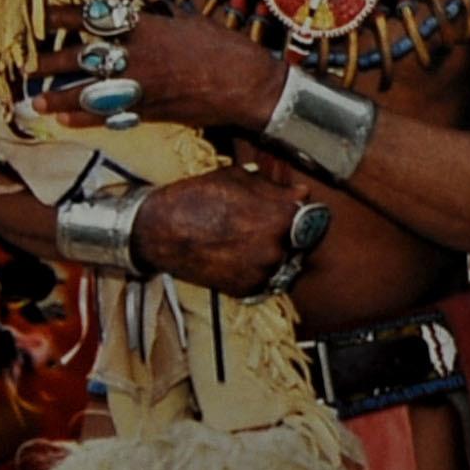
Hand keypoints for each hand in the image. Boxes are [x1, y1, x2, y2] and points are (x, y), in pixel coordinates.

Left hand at [33, 4, 286, 133]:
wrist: (245, 84)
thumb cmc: (222, 48)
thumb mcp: (190, 20)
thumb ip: (162, 11)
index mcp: (146, 28)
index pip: (95, 19)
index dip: (66, 18)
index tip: (45, 17)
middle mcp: (137, 57)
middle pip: (83, 58)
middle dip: (52, 62)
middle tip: (29, 65)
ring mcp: (141, 87)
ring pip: (89, 92)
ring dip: (59, 98)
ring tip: (35, 101)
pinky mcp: (149, 111)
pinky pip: (109, 117)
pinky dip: (86, 120)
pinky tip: (66, 122)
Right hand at [130, 165, 314, 297]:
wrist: (158, 230)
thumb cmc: (194, 199)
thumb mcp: (237, 179)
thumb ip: (275, 188)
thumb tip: (300, 192)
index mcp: (280, 217)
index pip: (312, 217)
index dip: (298, 211)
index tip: (289, 211)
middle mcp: (275, 248)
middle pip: (297, 241)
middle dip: (284, 232)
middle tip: (257, 223)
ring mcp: (260, 272)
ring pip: (280, 261)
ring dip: (269, 252)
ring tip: (241, 239)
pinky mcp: (245, 290)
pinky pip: (262, 279)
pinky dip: (253, 269)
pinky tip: (233, 254)